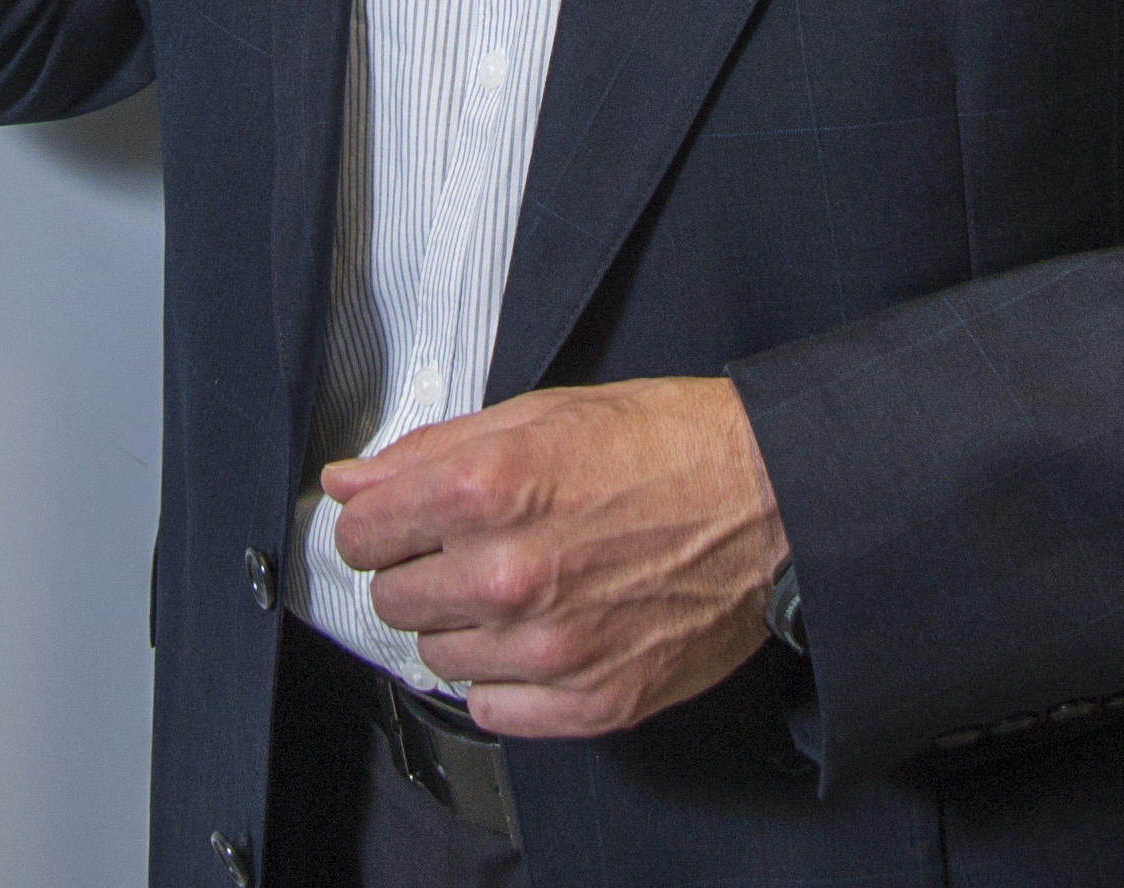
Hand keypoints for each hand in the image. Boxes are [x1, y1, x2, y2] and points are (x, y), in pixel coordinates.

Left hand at [323, 376, 784, 739]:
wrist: (771, 498)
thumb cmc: (666, 444)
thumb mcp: (542, 414)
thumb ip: (433, 450)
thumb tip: (353, 479)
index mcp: (490, 489)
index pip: (363, 531)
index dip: (374, 520)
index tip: (393, 518)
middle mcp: (512, 574)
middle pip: (394, 597)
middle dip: (417, 567)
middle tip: (468, 544)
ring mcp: (552, 647)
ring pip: (439, 655)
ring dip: (462, 622)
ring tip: (519, 582)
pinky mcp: (593, 699)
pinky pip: (493, 710)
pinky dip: (504, 677)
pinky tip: (541, 631)